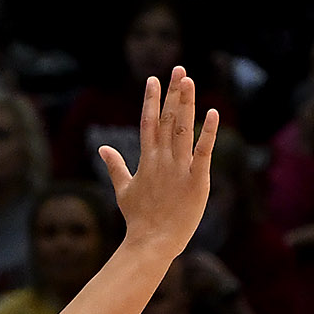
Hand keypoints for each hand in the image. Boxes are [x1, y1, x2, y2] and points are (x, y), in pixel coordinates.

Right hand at [99, 68, 217, 259]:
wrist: (151, 245)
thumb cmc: (138, 220)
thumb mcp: (124, 190)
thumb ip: (115, 166)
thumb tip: (101, 148)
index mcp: (146, 160)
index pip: (148, 123)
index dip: (152, 100)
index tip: (155, 79)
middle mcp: (162, 160)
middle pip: (167, 120)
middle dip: (173, 93)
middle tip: (179, 69)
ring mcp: (179, 169)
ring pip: (183, 129)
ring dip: (186, 104)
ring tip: (189, 81)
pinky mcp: (196, 181)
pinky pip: (203, 153)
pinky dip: (207, 133)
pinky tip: (212, 113)